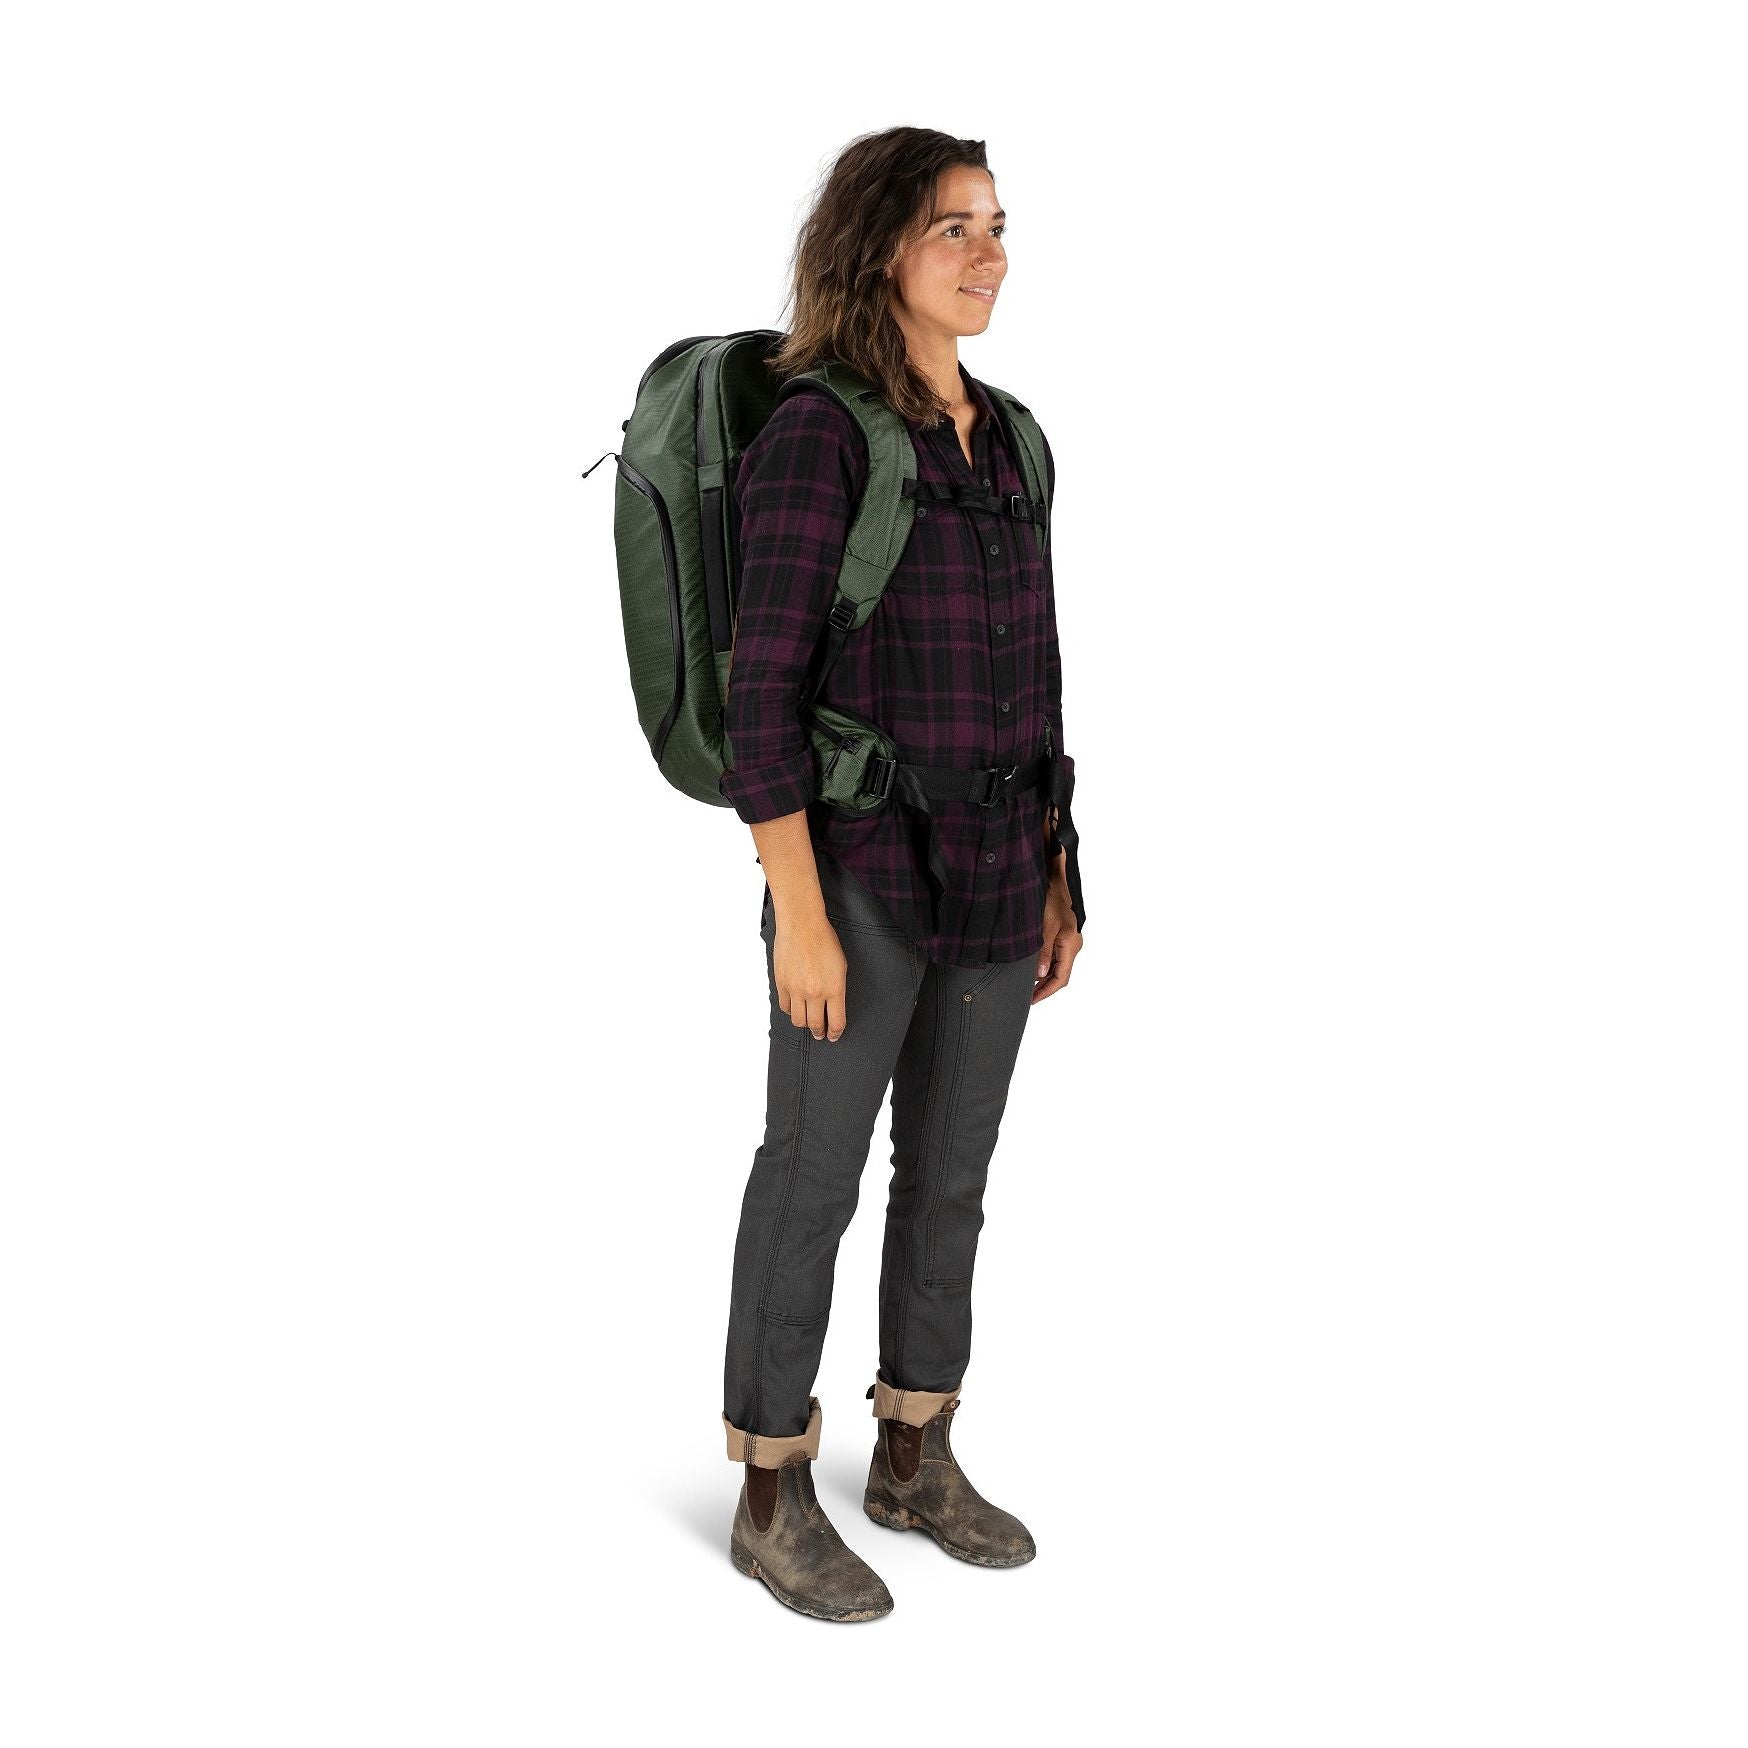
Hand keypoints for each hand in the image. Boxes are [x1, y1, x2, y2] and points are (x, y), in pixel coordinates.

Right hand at [772, 914, 849, 1040]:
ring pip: (798, 1020)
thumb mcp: (841, 966)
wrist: (802, 925)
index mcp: (834, 989)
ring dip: (804, 1024)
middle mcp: (815, 993)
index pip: (836, 1022)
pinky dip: (790, 1010)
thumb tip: (833, 1005)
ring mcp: (796, 990)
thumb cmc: (824, 940)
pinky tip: (795, 1006)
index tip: (834, 1035)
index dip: (836, 1033)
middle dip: (819, 1032)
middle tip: (820, 1034)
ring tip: (807, 1021)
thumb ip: (837, 989)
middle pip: (816, 1025)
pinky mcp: (781, 984)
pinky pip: (785, 1007)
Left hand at [1033, 877, 1081, 1002]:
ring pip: (1058, 968)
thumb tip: (1040, 974)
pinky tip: (1033, 970)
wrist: (1056, 884)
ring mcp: (1068, 943)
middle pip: (1060, 975)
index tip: (1033, 999)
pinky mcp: (1063, 938)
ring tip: (1028, 987)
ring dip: (1044, 978)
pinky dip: (1045, 967)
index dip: (1047, 991)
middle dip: (1044, 987)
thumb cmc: (1052, 901)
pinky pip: (1055, 958)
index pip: (1061, 978)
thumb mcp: (1045, 928)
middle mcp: (1072, 946)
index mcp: (1070, 946)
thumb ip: (1044, 952)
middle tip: (1027, 997)